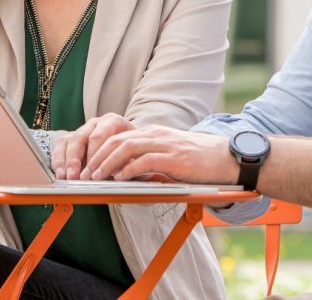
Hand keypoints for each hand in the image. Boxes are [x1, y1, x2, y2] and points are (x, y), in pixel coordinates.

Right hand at [53, 113, 133, 179]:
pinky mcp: (71, 139)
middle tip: (75, 176)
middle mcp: (96, 123)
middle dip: (76, 159)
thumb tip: (114, 173)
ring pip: (68, 141)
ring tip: (65, 177)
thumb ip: (126, 163)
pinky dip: (58, 161)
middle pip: (81, 137)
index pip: (99, 136)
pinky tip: (60, 174)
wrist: (129, 150)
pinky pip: (60, 146)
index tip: (92, 174)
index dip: (94, 156)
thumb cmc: (132, 154)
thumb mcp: (134, 156)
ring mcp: (82, 130)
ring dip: (65, 161)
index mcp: (114, 121)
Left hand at [80, 125, 237, 184]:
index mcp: (153, 133)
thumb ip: (148, 161)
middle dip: (97, 157)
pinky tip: (120, 178)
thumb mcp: (168, 156)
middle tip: (85, 174)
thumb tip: (125, 174)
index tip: (87, 167)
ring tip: (96, 177)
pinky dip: (130, 169)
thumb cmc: (198, 161)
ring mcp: (166, 144)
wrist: (227, 158)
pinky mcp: (175, 158)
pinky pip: (146, 160)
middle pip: (118, 140)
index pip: (118, 137)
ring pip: (127, 148)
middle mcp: (156, 135)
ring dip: (108, 163)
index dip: (99, 151)